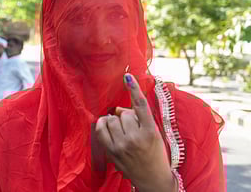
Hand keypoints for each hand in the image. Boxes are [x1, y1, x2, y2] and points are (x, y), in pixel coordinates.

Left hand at [95, 74, 176, 191]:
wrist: (152, 179)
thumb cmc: (154, 153)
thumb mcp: (153, 133)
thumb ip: (139, 118)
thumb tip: (117, 109)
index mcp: (151, 132)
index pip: (141, 106)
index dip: (134, 89)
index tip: (127, 76)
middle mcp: (136, 139)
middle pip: (124, 114)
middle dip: (127, 116)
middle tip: (133, 127)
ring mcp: (122, 146)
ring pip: (112, 120)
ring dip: (115, 121)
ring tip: (123, 130)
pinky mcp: (112, 152)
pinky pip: (101, 129)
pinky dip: (102, 124)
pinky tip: (106, 124)